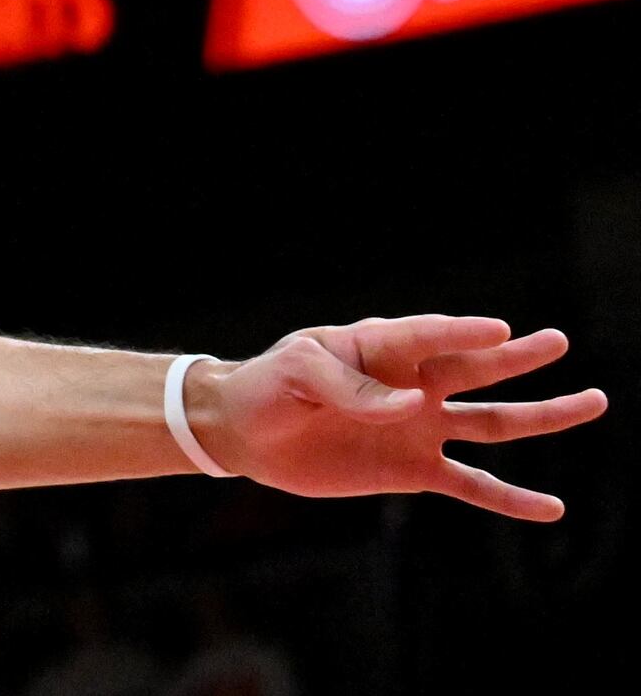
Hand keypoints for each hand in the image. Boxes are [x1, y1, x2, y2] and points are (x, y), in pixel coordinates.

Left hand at [198, 317, 604, 518]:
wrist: (247, 432)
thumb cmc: (268, 386)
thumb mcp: (295, 372)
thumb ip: (348, 387)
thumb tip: (409, 406)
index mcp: (380, 347)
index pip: (430, 335)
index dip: (463, 332)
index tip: (502, 330)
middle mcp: (412, 384)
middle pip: (478, 370)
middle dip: (519, 357)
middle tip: (558, 342)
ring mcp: (420, 427)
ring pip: (493, 422)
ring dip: (541, 415)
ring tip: (592, 401)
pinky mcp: (414, 469)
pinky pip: (473, 484)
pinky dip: (511, 498)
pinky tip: (551, 508)